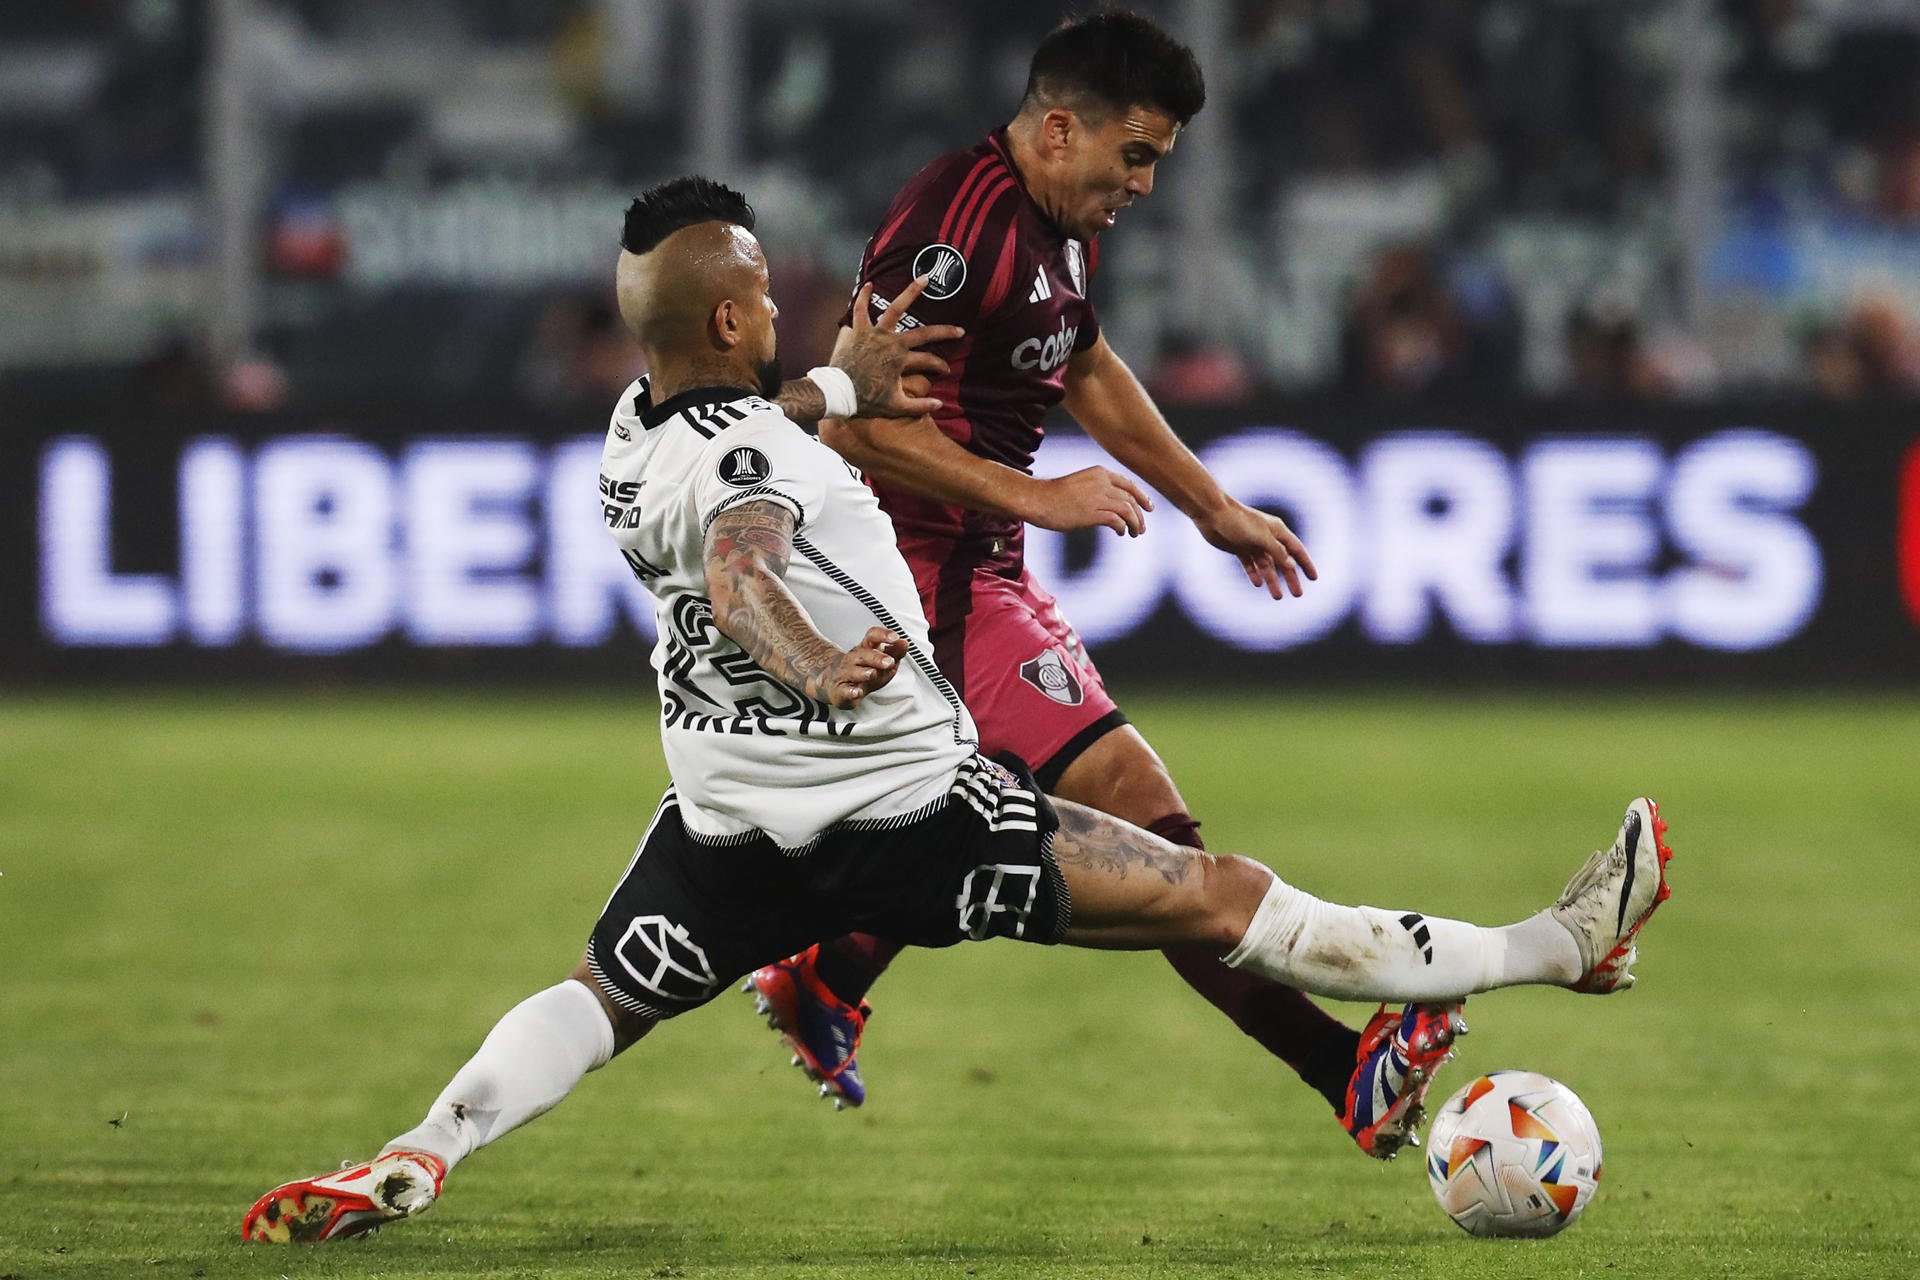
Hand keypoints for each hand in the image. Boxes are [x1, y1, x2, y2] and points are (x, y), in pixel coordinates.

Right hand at [824, 627, 910, 708]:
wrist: (838, 684)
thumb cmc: (864, 671)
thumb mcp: (883, 661)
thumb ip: (895, 652)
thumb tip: (904, 643)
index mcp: (866, 648)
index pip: (873, 636)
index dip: (883, 635)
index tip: (895, 637)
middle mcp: (854, 659)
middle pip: (863, 654)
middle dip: (877, 657)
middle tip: (889, 662)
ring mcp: (846, 674)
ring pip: (853, 671)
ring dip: (864, 672)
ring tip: (873, 673)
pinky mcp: (841, 690)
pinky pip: (845, 690)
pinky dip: (851, 692)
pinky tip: (857, 692)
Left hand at [833, 278, 964, 417]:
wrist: (838, 393)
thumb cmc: (866, 399)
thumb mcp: (895, 406)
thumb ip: (919, 406)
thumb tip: (940, 405)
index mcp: (901, 359)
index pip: (928, 361)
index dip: (939, 366)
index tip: (946, 370)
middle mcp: (891, 341)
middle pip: (924, 333)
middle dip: (944, 332)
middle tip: (959, 330)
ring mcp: (874, 333)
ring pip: (895, 308)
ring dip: (911, 292)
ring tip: (924, 278)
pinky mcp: (858, 330)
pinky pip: (860, 309)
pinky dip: (864, 296)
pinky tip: (869, 284)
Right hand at [1021, 466, 1153, 536]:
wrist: (1038, 499)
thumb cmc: (1055, 495)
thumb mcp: (1081, 483)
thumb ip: (1099, 489)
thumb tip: (1113, 505)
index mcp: (1100, 473)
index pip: (1129, 484)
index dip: (1142, 497)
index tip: (1148, 508)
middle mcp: (1102, 483)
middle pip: (1131, 499)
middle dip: (1140, 515)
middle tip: (1142, 528)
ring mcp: (1098, 497)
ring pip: (1128, 511)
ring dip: (1135, 524)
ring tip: (1135, 534)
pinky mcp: (1093, 513)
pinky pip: (1117, 521)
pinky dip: (1122, 528)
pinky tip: (1120, 533)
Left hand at [1193, 499, 1317, 598]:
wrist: (1212, 513)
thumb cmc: (1238, 521)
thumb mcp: (1261, 538)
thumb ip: (1276, 551)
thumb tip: (1291, 565)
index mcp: (1277, 531)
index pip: (1296, 550)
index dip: (1306, 564)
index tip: (1313, 578)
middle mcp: (1267, 537)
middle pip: (1283, 561)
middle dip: (1291, 578)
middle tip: (1298, 594)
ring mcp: (1253, 543)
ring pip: (1267, 565)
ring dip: (1272, 580)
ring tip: (1277, 597)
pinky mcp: (1239, 548)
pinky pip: (1250, 564)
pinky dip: (1254, 574)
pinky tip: (1257, 584)